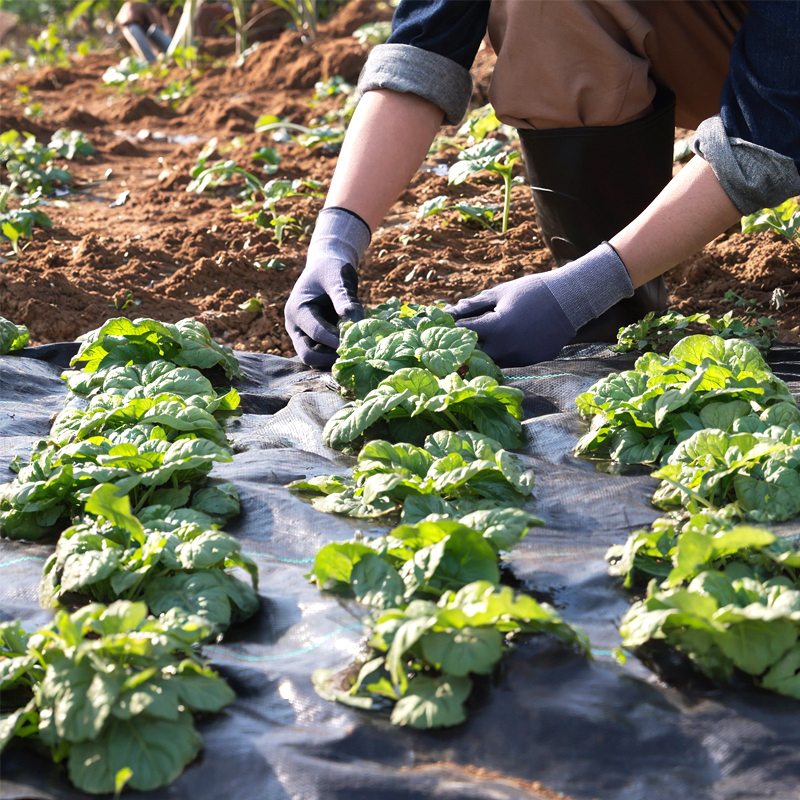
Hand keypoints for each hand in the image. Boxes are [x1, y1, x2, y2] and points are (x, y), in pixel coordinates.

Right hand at [285, 208, 369, 366]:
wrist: (329, 268)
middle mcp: (295, 327)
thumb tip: (355, 323)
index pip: (315, 333)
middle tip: (356, 354)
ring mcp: (303, 336)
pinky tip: (355, 350)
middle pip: (308, 356)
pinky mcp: (315, 341)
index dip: (336, 340)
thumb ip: (345, 300)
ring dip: (335, 360)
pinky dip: (338, 356)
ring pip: (316, 361)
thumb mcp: (338, 279)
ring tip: (357, 352)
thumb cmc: (332, 269)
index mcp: (297, 310)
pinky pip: (324, 356)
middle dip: (331, 357)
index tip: (357, 343)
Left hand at [447, 243, 634, 366]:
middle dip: (460, 353)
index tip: (437, 331)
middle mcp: (507, 348)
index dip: (448, 332)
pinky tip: (495, 352)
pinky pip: (508, 365)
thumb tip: (447, 311)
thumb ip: (472, 305)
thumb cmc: (532, 291)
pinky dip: (499, 359)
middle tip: (448, 349)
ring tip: (469, 352)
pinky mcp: (531, 363)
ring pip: (490, 365)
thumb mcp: (499, 294)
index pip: (463, 334)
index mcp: (497, 327)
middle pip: (473, 358)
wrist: (570, 300)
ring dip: (479, 359)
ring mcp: (520, 358)